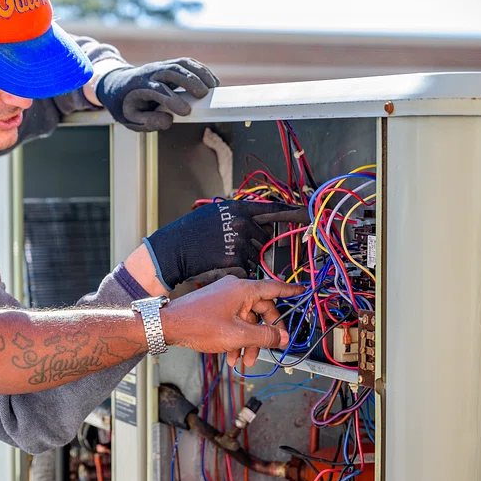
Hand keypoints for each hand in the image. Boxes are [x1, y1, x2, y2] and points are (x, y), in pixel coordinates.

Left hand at [96, 58, 218, 131]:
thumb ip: (148, 121)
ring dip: (199, 73)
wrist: (117, 85)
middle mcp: (150, 73)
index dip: (172, 100)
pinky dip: (201, 70)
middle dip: (189, 81)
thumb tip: (169, 120)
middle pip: (171, 72)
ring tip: (213, 87)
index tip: (186, 111)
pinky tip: (212, 81)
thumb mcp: (131, 119)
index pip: (157, 90)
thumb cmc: (126, 105)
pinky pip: (186, 62)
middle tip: (204, 94)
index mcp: (139, 87)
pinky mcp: (169, 64)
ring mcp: (160, 66)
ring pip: (181, 64)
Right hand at [144, 201, 310, 290]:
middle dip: (254, 244)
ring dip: (245, 259)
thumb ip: (237, 215)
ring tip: (221, 255)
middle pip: (264, 238)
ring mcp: (240, 244)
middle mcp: (243, 224)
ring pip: (256, 256)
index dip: (293, 212)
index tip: (308, 213)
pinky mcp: (236, 262)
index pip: (274, 210)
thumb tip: (258, 219)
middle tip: (233, 246)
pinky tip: (220, 265)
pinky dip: (237, 271)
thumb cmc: (190, 233)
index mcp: (239, 209)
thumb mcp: (215, 214)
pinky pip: (246, 269)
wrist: (172, 249)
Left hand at [162, 276, 303, 354]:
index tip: (302, 291)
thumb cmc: (197, 324)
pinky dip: (235, 338)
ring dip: (248, 342)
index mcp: (244, 290)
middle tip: (267, 351)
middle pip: (261, 310)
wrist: (168, 325)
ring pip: (246, 320)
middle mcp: (235, 290)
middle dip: (264, 335)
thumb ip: (264, 337)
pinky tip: (230, 356)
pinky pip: (233, 321)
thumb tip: (282, 337)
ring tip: (242, 361)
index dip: (291, 291)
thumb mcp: (237, 335)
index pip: (275, 288)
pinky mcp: (215, 307)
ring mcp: (224, 298)